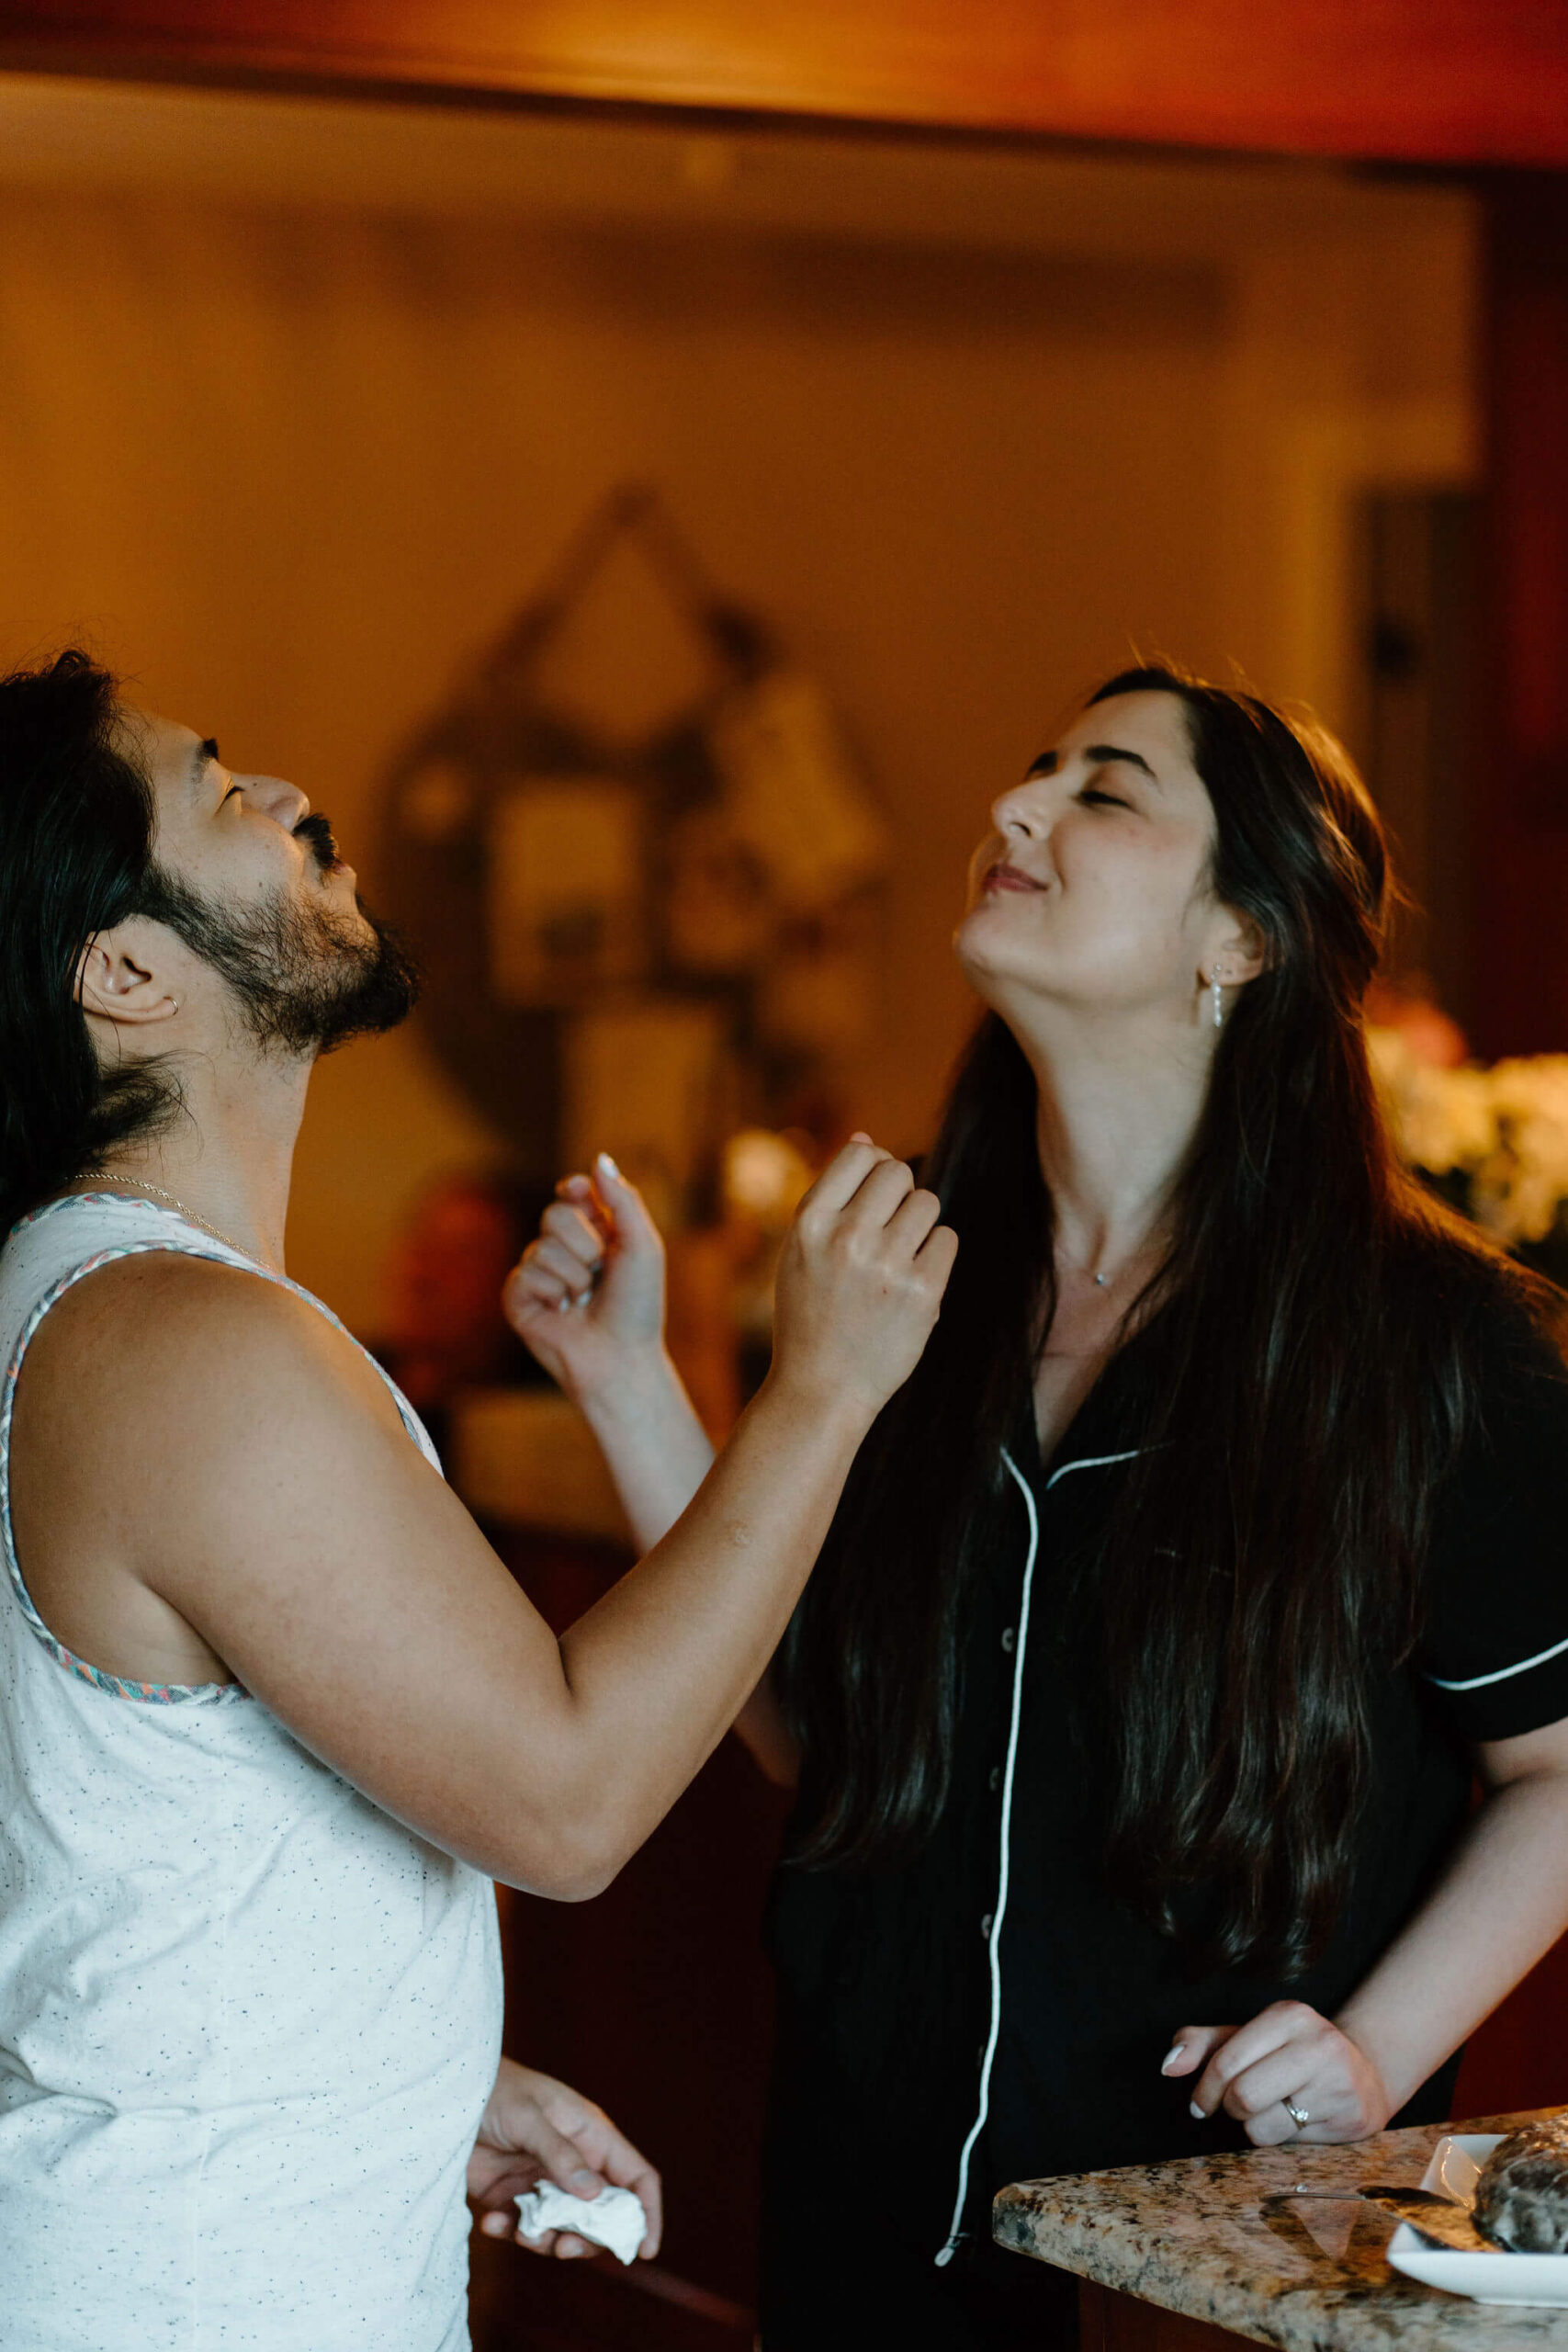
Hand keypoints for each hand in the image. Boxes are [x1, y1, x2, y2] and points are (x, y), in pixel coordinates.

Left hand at [467, 2056, 661, 2260]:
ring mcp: (544, 2183)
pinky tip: (490, 2221)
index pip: (635, 2177)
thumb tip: (595, 2195)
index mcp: (592, 2136)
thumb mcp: (530, 2117)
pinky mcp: (512, 2197)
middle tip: (563, 2248)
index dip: (646, 2212)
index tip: (643, 2249)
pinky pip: (522, 2228)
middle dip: (587, 2239)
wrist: (446, 2098)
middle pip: (601, 2216)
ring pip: (562, 2229)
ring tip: (522, 2232)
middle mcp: (574, 2164)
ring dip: (545, 2240)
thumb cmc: (496, 2091)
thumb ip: (560, 2155)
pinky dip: (509, 2231)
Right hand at [503, 1155, 666, 1406]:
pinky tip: (562, 1313)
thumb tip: (598, 1158)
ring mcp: (538, 1274)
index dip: (574, 1189)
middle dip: (584, 1242)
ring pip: (541, 1246)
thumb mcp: (641, 1245)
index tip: (578, 1192)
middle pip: (554, 1213)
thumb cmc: (637, 1306)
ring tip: (584, 1300)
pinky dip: (552, 1293)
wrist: (618, 1357)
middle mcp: (564, 1250)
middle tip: (600, 1272)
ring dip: (573, 1275)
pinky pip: (525, 1274)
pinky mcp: (518, 1298)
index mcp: (595, 1234)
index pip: (573, 1193)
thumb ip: (622, 1199)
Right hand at [767, 1135, 956, 1420]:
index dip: (873, 1168)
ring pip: (927, 1202)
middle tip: (887, 1231)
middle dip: (899, 1194)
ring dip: (919, 1224)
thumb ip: (830, 1196)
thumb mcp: (800, 1251)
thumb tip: (867, 1139)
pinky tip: (912, 1281)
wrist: (821, 1390)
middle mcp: (846, 1237)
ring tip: (897, 1258)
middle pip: (898, 1173)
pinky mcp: (921, 1291)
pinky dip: (934, 1256)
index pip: (860, 1154)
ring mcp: (886, 1264)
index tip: (870, 1197)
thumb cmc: (810, 1315)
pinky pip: (946, 1238)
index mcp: (809, 1222)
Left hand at [1164, 2001, 1393, 2145]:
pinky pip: (1293, 2145)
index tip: (1201, 2103)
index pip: (1226, 2062)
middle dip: (1232, 2109)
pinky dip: (1285, 2139)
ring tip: (1271, 2111)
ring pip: (1264, 2127)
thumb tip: (1169, 2066)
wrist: (1364, 2074)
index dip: (1205, 2090)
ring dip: (1256, 2128)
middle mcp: (1318, 2045)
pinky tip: (1299, 2120)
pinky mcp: (1351, 2120)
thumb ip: (1202, 2044)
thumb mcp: (1248, 2038)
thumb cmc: (1291, 2054)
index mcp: (1288, 2015)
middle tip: (1238, 2107)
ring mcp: (1338, 2083)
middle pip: (1243, 2097)